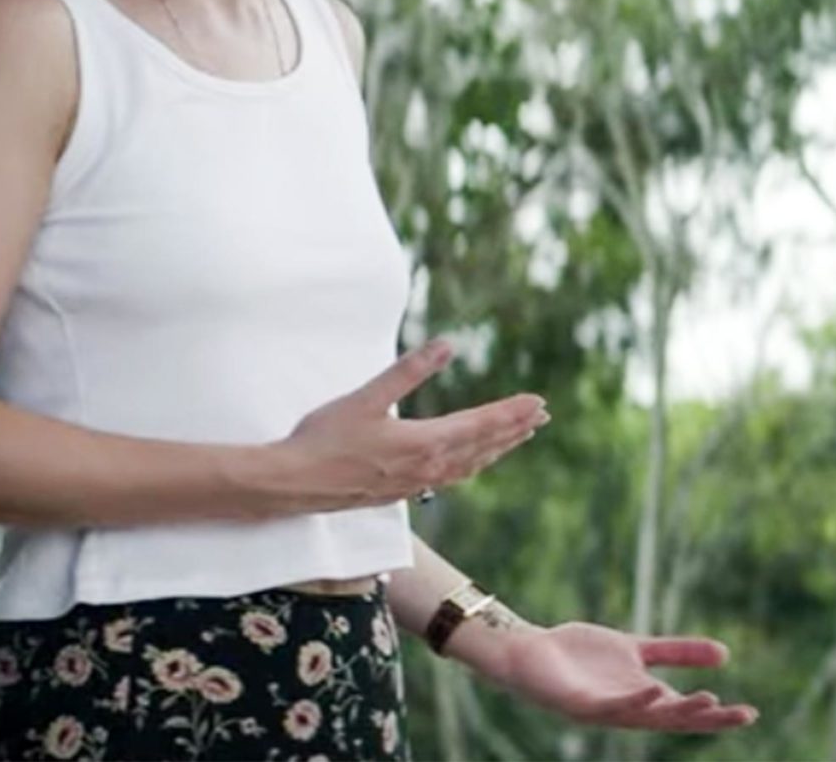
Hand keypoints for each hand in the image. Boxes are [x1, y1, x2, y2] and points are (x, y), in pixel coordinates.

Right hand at [277, 340, 547, 509]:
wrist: (292, 484)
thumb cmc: (324, 437)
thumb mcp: (366, 396)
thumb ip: (409, 370)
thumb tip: (447, 344)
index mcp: (422, 442)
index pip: (480, 424)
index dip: (511, 412)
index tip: (539, 402)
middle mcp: (426, 467)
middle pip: (483, 446)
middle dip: (514, 429)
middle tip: (542, 416)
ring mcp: (414, 484)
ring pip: (469, 466)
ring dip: (496, 449)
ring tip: (518, 436)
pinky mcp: (400, 492)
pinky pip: (449, 478)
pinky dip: (471, 465)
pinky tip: (470, 463)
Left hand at [480, 621, 758, 732]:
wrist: (529, 653)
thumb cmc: (579, 655)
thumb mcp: (636, 648)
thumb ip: (676, 652)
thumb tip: (726, 653)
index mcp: (643, 697)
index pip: (687, 710)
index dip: (718, 715)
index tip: (751, 713)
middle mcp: (628, 710)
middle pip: (676, 719)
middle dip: (709, 719)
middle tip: (743, 715)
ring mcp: (605, 710)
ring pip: (648, 717)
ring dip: (678, 711)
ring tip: (710, 700)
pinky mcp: (580, 706)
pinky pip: (611, 707)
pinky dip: (634, 699)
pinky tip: (653, 688)